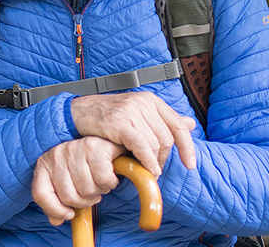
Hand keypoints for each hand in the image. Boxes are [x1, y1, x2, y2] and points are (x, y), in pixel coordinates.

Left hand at [31, 136, 125, 225]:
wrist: (106, 143)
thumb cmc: (84, 166)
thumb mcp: (66, 182)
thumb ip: (57, 202)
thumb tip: (56, 221)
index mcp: (44, 164)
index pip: (40, 194)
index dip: (55, 210)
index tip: (69, 214)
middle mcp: (55, 155)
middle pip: (68, 197)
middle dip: (85, 201)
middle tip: (91, 193)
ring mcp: (73, 149)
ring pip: (87, 190)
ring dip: (99, 192)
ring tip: (99, 182)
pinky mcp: (93, 147)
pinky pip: (103, 180)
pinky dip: (110, 183)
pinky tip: (109, 176)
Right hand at [71, 92, 196, 174]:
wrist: (78, 112)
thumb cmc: (108, 115)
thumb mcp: (138, 112)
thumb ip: (163, 119)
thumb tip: (190, 123)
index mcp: (151, 100)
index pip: (178, 125)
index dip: (187, 147)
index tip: (189, 163)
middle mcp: (143, 103)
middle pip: (166, 137)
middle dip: (164, 158)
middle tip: (156, 168)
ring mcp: (130, 111)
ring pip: (154, 143)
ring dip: (154, 161)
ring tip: (147, 169)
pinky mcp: (118, 122)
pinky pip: (141, 145)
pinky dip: (147, 160)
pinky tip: (147, 169)